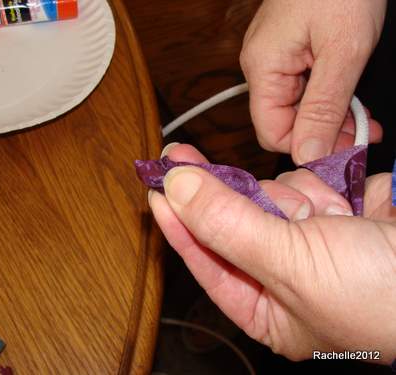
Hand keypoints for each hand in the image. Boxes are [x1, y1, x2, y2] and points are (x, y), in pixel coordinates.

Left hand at [149, 143, 395, 361]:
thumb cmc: (382, 301)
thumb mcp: (291, 265)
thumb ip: (229, 226)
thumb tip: (177, 190)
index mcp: (267, 307)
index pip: (205, 260)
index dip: (177, 224)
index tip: (154, 188)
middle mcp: (287, 275)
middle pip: (234, 220)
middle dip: (220, 193)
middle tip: (179, 157)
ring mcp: (317, 241)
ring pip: (274, 195)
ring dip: (292, 196)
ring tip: (326, 218)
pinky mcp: (343, 212)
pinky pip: (313, 183)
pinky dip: (324, 186)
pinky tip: (348, 206)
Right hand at [240, 0, 385, 163]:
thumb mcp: (343, 52)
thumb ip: (324, 108)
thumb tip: (308, 154)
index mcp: (263, 68)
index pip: (271, 131)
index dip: (306, 146)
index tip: (343, 151)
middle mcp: (261, 67)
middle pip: (284, 121)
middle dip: (323, 133)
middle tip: (362, 135)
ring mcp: (274, 59)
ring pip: (296, 107)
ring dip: (330, 117)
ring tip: (364, 118)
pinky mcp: (288, 52)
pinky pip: (302, 88)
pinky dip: (328, 97)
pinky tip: (351, 100)